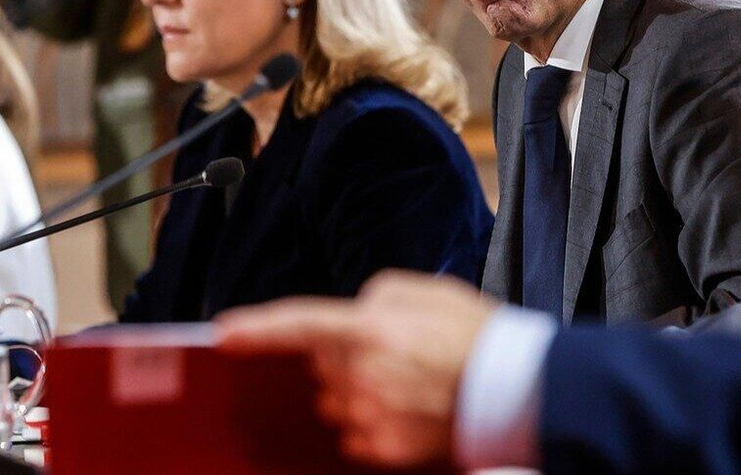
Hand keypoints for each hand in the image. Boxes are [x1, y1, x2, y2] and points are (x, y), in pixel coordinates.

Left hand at [216, 271, 497, 467]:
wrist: (517, 388)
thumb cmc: (471, 333)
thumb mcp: (420, 289)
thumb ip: (372, 298)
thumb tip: (352, 317)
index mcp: (368, 330)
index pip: (298, 325)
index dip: (257, 328)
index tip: (222, 333)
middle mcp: (362, 376)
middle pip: (319, 367)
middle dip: (339, 357)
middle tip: (388, 349)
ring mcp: (371, 417)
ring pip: (335, 402)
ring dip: (354, 389)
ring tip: (405, 379)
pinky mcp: (384, 449)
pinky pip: (355, 433)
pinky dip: (371, 419)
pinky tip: (408, 406)